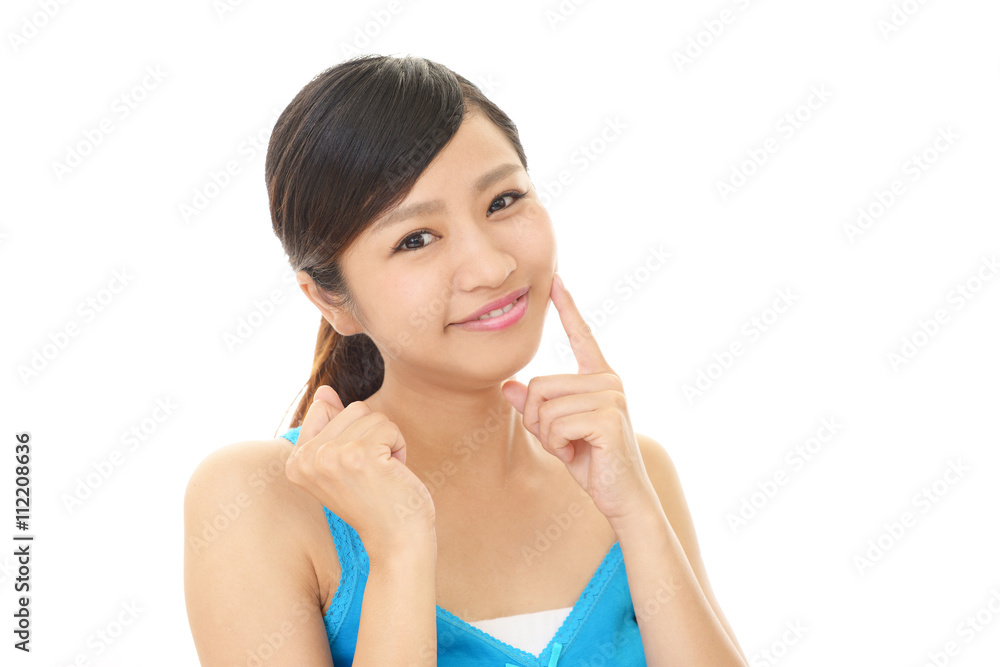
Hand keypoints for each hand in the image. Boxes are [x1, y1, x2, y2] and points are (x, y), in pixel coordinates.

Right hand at [285, 385, 435, 558]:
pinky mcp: (359, 455)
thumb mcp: (343, 462)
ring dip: (387, 442)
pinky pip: (389, 426)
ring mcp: (330, 456)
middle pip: (352, 409)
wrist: (397, 541)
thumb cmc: (376, 501)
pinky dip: (399, 447)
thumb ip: (330, 425)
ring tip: (382, 475)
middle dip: (373, 435)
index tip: (354, 470)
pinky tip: (393, 475)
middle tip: (372, 474)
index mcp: (296, 462)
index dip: (353, 434)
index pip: (326, 409)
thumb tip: (324, 391)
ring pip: (372, 415)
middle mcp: (306, 459)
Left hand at [501, 273, 657, 523]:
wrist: (621, 496)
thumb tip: (508, 386)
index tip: (557, 279)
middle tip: (563, 441)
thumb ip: (535, 408)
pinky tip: (579, 454)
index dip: (568, 307)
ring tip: (573, 448)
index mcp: (598, 377)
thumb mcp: (556, 432)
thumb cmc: (591, 462)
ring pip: (545, 406)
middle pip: (540, 385)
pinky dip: (558, 446)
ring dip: (549, 436)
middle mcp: (608, 380)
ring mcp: (611, 396)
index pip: (582, 335)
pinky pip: (557, 424)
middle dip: (539, 421)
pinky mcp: (609, 417)